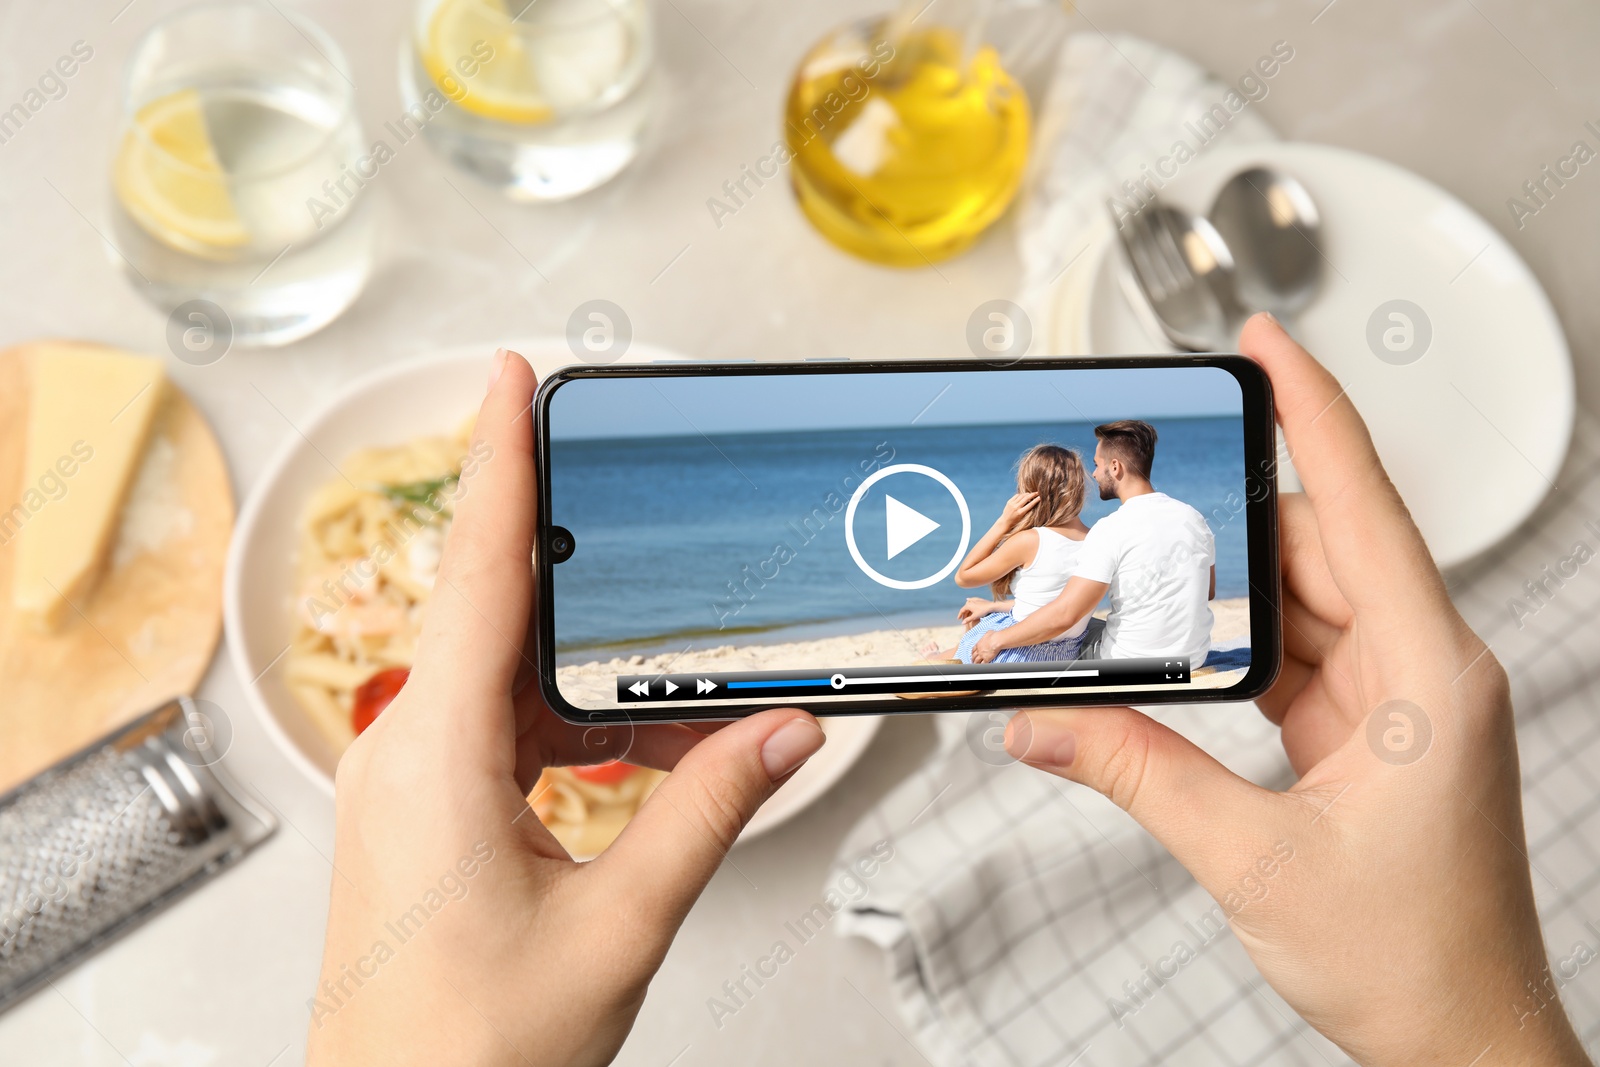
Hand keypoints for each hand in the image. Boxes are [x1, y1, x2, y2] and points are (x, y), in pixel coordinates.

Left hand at [307, 351, 825, 1066]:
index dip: (496, 459)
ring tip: (684, 707)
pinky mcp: (425, 816)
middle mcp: (404, 754)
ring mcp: (409, 786)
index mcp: (432, 758)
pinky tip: (642, 761)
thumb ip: (706, 813)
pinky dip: (576, 732)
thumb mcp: (616, 926)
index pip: (474, 571)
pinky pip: (504, 735)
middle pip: (499, 615)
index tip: (509, 376)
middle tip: (641, 522)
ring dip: (597, 683)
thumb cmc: (468, 1053)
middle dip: (578, 571)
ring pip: (511, 683)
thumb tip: (782, 734)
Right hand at [958, 597, 996, 627]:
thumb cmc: (982, 612)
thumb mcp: (974, 617)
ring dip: (967, 610)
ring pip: (968, 605)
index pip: (962, 610)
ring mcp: (974, 600)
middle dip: (964, 613)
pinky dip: (969, 602)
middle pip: (965, 608)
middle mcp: (970, 602)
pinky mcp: (978, 599)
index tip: (958, 619)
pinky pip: (971, 600)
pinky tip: (968, 600)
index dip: (960, 615)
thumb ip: (968, 620)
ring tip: (966, 614)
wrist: (991, 606)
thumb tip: (962, 623)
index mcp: (968, 605)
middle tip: (963, 619)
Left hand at [971, 631, 1003, 663]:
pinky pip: (982, 663)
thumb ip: (986, 635)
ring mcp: (982, 655)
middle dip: (972, 658)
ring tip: (975, 664)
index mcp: (978, 644)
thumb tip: (988, 633)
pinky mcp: (986, 659)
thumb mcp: (988, 633)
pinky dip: (981, 665)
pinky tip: (981, 666)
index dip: (972, 652)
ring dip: (975, 663)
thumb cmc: (993, 635)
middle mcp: (979, 650)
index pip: (973, 649)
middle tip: (972, 660)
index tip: (972, 654)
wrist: (996, 640)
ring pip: (976, 661)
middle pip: (973, 656)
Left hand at [998, 490, 1038, 530]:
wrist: (1005, 522)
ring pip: (1021, 496)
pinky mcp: (1009, 502)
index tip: (1040, 497)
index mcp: (1020, 513)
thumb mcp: (1022, 517)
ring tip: (1031, 494)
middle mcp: (1016, 507)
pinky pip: (1016, 496)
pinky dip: (1021, 495)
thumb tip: (1032, 501)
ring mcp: (1012, 504)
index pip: (1030, 505)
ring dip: (1027, 494)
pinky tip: (1024, 495)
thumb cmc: (1016, 521)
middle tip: (1037, 493)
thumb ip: (1027, 510)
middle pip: (1026, 498)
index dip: (1035, 500)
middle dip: (1032, 495)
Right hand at [1006, 315, 1589, 1066]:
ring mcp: (1400, 696)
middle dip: (1222, 519)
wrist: (1464, 1043)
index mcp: (1432, 673)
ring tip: (1138, 572)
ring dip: (1223, 589)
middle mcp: (1426, 666)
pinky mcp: (1371, 727)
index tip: (1266, 343)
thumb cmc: (1414, 963)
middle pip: (1315, 545)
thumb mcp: (1252, 859)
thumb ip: (1138, 774)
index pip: (1363, 506)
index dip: (1313, 411)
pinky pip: (1297, 651)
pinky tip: (1177, 644)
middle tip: (1135, 491)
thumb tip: (1044, 726)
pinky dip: (1235, 644)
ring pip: (1301, 598)